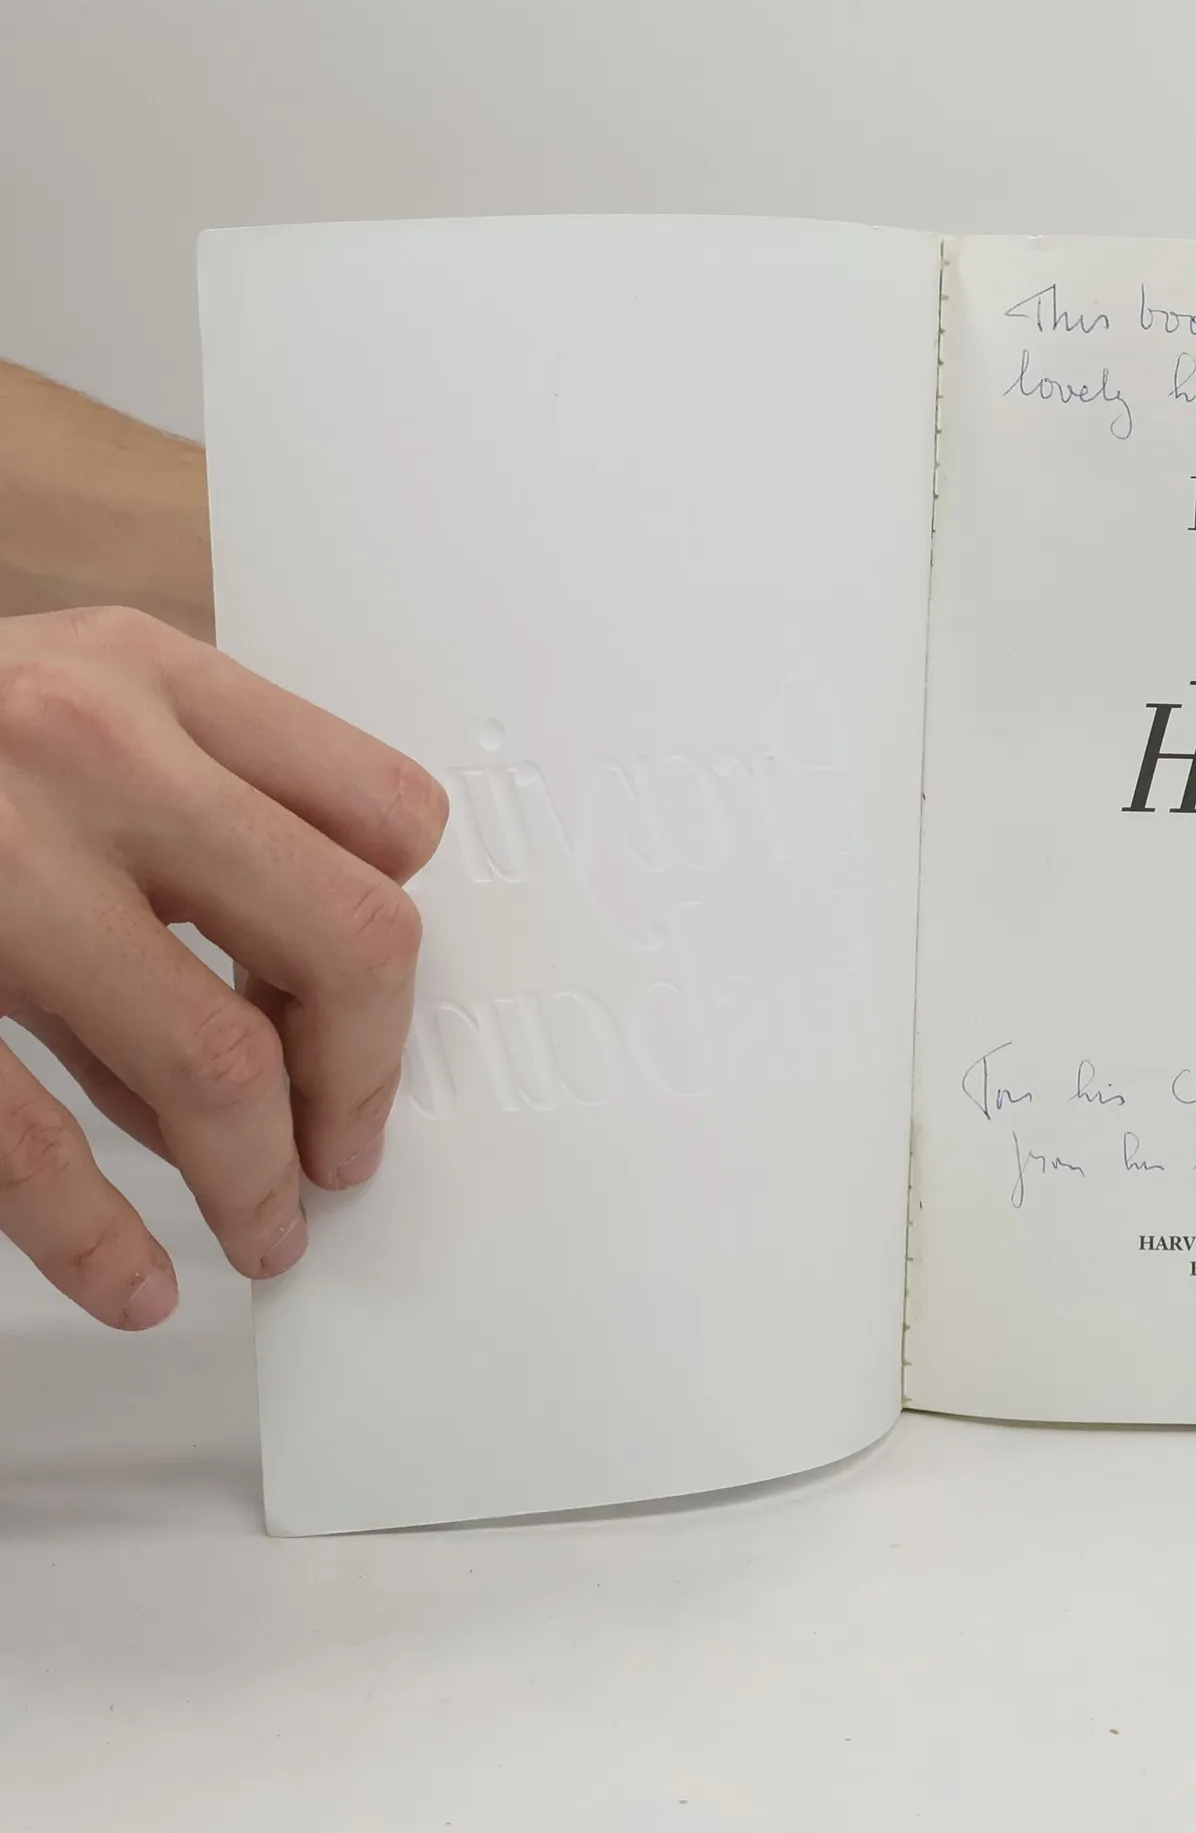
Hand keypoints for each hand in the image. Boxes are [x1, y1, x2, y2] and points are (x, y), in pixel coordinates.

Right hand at [0, 607, 446, 1327]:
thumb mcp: (63, 705)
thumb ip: (195, 813)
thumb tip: (309, 1016)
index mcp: (150, 677)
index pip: (387, 812)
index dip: (399, 926)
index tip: (369, 1005)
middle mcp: (86, 752)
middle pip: (345, 934)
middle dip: (364, 1071)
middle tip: (344, 1147)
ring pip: (212, 1058)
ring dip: (255, 1178)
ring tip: (263, 1228)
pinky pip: (25, 1138)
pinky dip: (95, 1235)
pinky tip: (135, 1279)